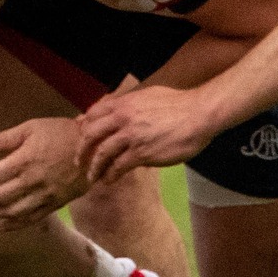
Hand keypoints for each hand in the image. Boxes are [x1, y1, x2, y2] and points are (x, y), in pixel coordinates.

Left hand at [0, 118, 87, 229]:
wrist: (94, 148)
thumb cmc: (61, 133)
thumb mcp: (32, 128)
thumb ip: (5, 138)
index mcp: (25, 160)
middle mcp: (32, 181)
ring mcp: (44, 196)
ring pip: (11, 212)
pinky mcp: (54, 204)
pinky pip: (31, 219)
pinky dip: (13, 225)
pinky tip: (0, 225)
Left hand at [78, 85, 221, 184]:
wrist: (199, 114)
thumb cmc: (179, 104)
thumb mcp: (149, 95)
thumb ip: (131, 104)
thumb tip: (122, 110)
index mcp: (124, 103)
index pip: (93, 114)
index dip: (84, 127)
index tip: (81, 138)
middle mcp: (123, 118)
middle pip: (91, 135)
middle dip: (82, 150)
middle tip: (79, 161)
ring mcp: (131, 136)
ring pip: (102, 153)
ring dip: (94, 168)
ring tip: (91, 177)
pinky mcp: (142, 153)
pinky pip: (118, 167)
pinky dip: (110, 175)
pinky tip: (109, 180)